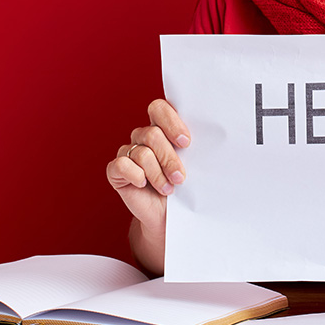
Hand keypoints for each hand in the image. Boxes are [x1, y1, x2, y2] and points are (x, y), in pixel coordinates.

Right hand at [106, 99, 189, 239]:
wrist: (167, 216)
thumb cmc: (183, 188)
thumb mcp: (192, 165)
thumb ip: (192, 149)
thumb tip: (208, 139)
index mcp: (162, 128)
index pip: (159, 109)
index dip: (171, 122)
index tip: (185, 143)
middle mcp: (143, 136)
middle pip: (152, 134)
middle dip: (169, 158)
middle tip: (179, 177)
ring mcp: (128, 152)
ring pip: (142, 153)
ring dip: (158, 174)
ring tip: (168, 188)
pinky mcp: (116, 170)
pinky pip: (122, 165)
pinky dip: (136, 176)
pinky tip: (143, 185)